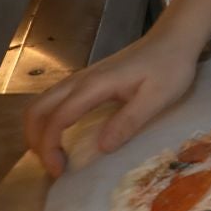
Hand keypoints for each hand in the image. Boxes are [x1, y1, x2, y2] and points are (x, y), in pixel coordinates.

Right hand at [23, 0, 210, 177]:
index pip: (57, 119)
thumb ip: (130, 121)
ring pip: (42, 104)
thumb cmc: (170, 67)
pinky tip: (63, 137)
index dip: (50, 147)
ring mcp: (81, 78)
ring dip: (38, 131)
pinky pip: (54, 101)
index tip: (59, 171)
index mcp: (94, 86)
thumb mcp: (158, 97)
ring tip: (54, 156)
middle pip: (36, 110)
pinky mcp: (87, 80)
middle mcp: (80, 80)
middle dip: (36, 141)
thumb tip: (102, 148)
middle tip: (53, 166)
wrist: (174, 38)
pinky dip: (48, 121)